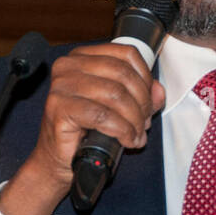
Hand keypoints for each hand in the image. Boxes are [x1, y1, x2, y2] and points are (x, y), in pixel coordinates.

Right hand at [0, 43, 165, 214]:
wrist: (57, 160)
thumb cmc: (84, 131)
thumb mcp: (118, 108)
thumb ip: (139, 95)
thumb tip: (158, 91)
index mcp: (82, 57)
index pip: (126, 54)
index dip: (146, 78)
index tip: (149, 101)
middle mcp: (68, 66)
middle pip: (123, 74)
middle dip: (142, 102)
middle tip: (144, 124)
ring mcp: (61, 86)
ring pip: (115, 94)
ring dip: (134, 120)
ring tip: (136, 135)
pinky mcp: (59, 108)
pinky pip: (102, 116)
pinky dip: (122, 130)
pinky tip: (126, 140)